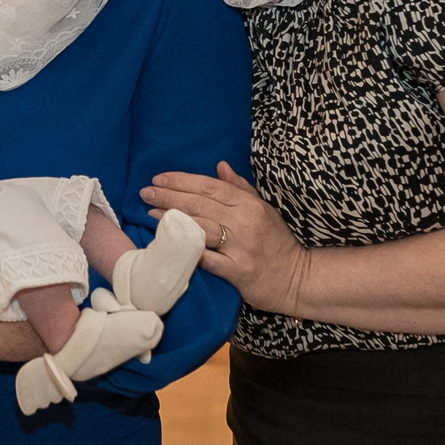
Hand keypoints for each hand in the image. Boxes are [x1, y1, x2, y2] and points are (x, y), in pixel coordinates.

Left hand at [144, 162, 304, 313]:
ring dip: (173, 219)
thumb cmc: (276, 243)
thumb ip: (240, 188)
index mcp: (249, 204)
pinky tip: (169, 244)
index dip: (181, 180)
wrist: (298, 278)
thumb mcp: (263, 210)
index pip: (209, 186)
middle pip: (200, 203)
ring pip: (201, 227)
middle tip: (145, 192)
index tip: (158, 178)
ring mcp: (241, 247)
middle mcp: (245, 222)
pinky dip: (188, 250)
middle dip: (169, 196)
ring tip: (151, 213)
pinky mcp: (238, 271)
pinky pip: (207, 259)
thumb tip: (220, 166)